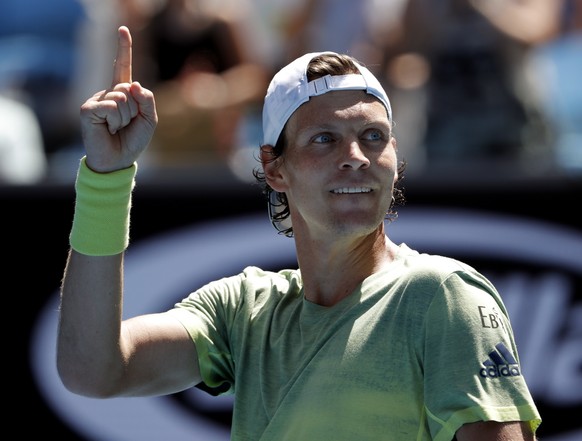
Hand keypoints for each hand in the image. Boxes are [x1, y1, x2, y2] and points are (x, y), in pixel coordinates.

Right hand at [80, 26, 157, 171]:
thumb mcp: (149, 120)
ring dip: (126, 117)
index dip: (124, 48)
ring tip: (117, 128)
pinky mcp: (88, 109)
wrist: (119, 161)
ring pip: (122, 98)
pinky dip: (115, 120)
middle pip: (129, 88)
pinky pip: (111, 106)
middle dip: (135, 109)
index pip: (122, 67)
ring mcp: (96, 100)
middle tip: (126, 125)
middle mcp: (108, 93)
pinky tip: (108, 129)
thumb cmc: (133, 140)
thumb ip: (147, 99)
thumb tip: (134, 83)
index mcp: (122, 94)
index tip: (123, 29)